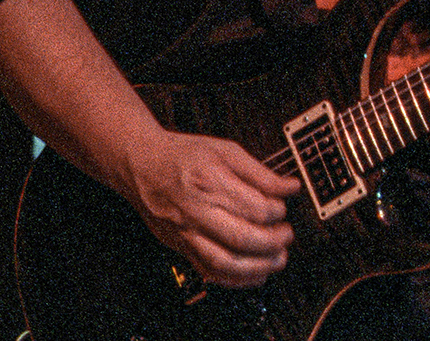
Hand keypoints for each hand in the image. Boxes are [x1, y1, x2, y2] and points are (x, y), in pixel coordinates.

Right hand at [117, 130, 298, 288]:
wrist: (139, 165)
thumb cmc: (182, 155)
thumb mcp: (225, 150)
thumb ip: (260, 172)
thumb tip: (290, 187)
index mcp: (211, 182)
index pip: (254, 207)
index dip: (277, 211)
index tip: (282, 208)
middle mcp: (197, 211)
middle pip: (241, 237)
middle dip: (272, 241)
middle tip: (286, 235)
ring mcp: (186, 232)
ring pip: (224, 262)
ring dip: (257, 267)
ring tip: (277, 259)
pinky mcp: (180, 246)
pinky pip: (208, 271)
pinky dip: (235, 279)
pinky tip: (254, 275)